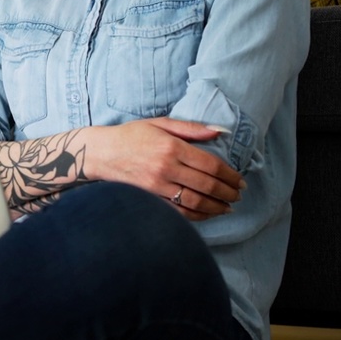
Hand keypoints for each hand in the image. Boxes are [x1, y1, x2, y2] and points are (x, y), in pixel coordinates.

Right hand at [85, 118, 244, 220]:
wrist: (100, 152)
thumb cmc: (131, 135)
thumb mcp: (160, 123)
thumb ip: (192, 128)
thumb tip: (220, 131)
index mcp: (172, 147)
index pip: (211, 165)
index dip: (230, 176)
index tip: (240, 181)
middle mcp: (166, 168)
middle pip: (207, 185)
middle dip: (227, 193)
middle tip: (238, 196)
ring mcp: (157, 186)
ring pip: (195, 202)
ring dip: (216, 207)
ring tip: (227, 207)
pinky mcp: (150, 199)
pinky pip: (178, 212)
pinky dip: (197, 216)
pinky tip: (207, 214)